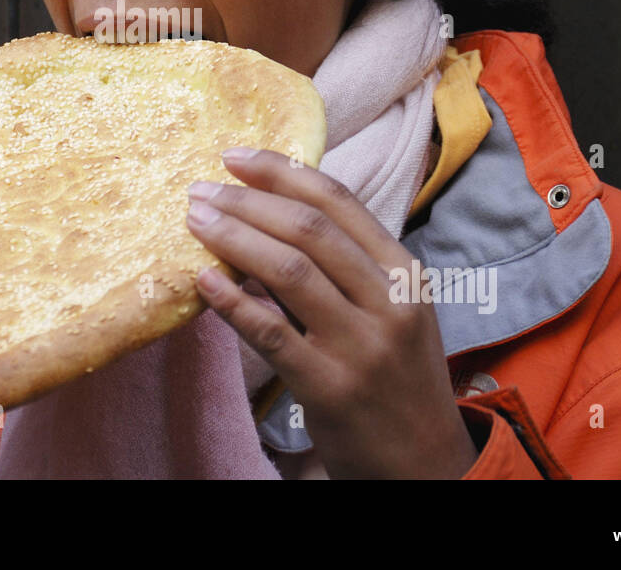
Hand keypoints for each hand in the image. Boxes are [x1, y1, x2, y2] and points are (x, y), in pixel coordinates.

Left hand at [185, 146, 478, 478]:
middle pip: (308, 228)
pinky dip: (232, 301)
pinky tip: (203, 281)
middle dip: (247, 201)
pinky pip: (270, 332)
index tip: (234, 156)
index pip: (337, 201)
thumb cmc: (396, 377)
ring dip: (232, 238)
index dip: (280, 170)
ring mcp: (360, 345)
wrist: (425, 463)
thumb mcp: (392, 311)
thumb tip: (268, 211)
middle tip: (200, 189)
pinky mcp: (329, 387)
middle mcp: (389, 302)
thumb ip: (344, 265)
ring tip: (195, 222)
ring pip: (287, 270)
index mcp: (404, 273)